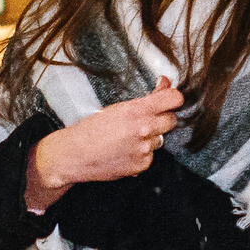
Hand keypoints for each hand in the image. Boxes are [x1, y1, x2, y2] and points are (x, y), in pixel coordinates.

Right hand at [25, 79, 184, 209]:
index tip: (170, 98)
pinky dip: (142, 154)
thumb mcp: (115, 107)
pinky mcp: (142, 165)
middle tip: (147, 119)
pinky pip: (151, 156)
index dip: (173, 97)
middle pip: (171, 120)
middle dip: (162, 118)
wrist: (74, 155)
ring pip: (160, 139)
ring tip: (128, 138)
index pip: (174, 99)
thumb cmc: (90, 130)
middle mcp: (143, 129)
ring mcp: (144, 149)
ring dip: (150, 137)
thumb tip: (165, 84)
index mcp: (136, 110)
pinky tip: (126, 151)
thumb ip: (144, 99)